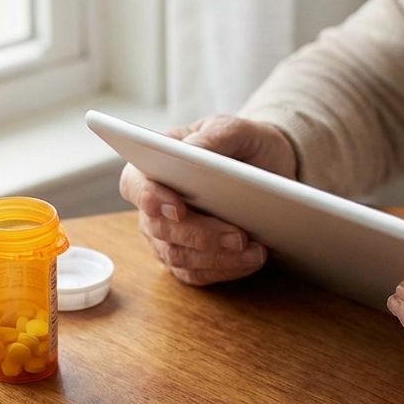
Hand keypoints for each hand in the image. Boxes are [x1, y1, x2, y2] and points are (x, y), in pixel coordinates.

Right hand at [119, 115, 296, 285]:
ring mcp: (168, 236)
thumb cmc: (243, 145)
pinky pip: (197, 274)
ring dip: (218, 258)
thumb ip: (213, 136)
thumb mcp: (235, 129)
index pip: (135, 184)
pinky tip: (251, 261)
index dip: (150, 198)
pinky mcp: (188, 260)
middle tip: (238, 236)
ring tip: (255, 251)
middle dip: (201, 235)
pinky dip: (226, 270)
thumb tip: (190, 151)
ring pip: (179, 257)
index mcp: (155, 165)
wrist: (268, 171)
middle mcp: (154, 205)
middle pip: (160, 229)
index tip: (177, 209)